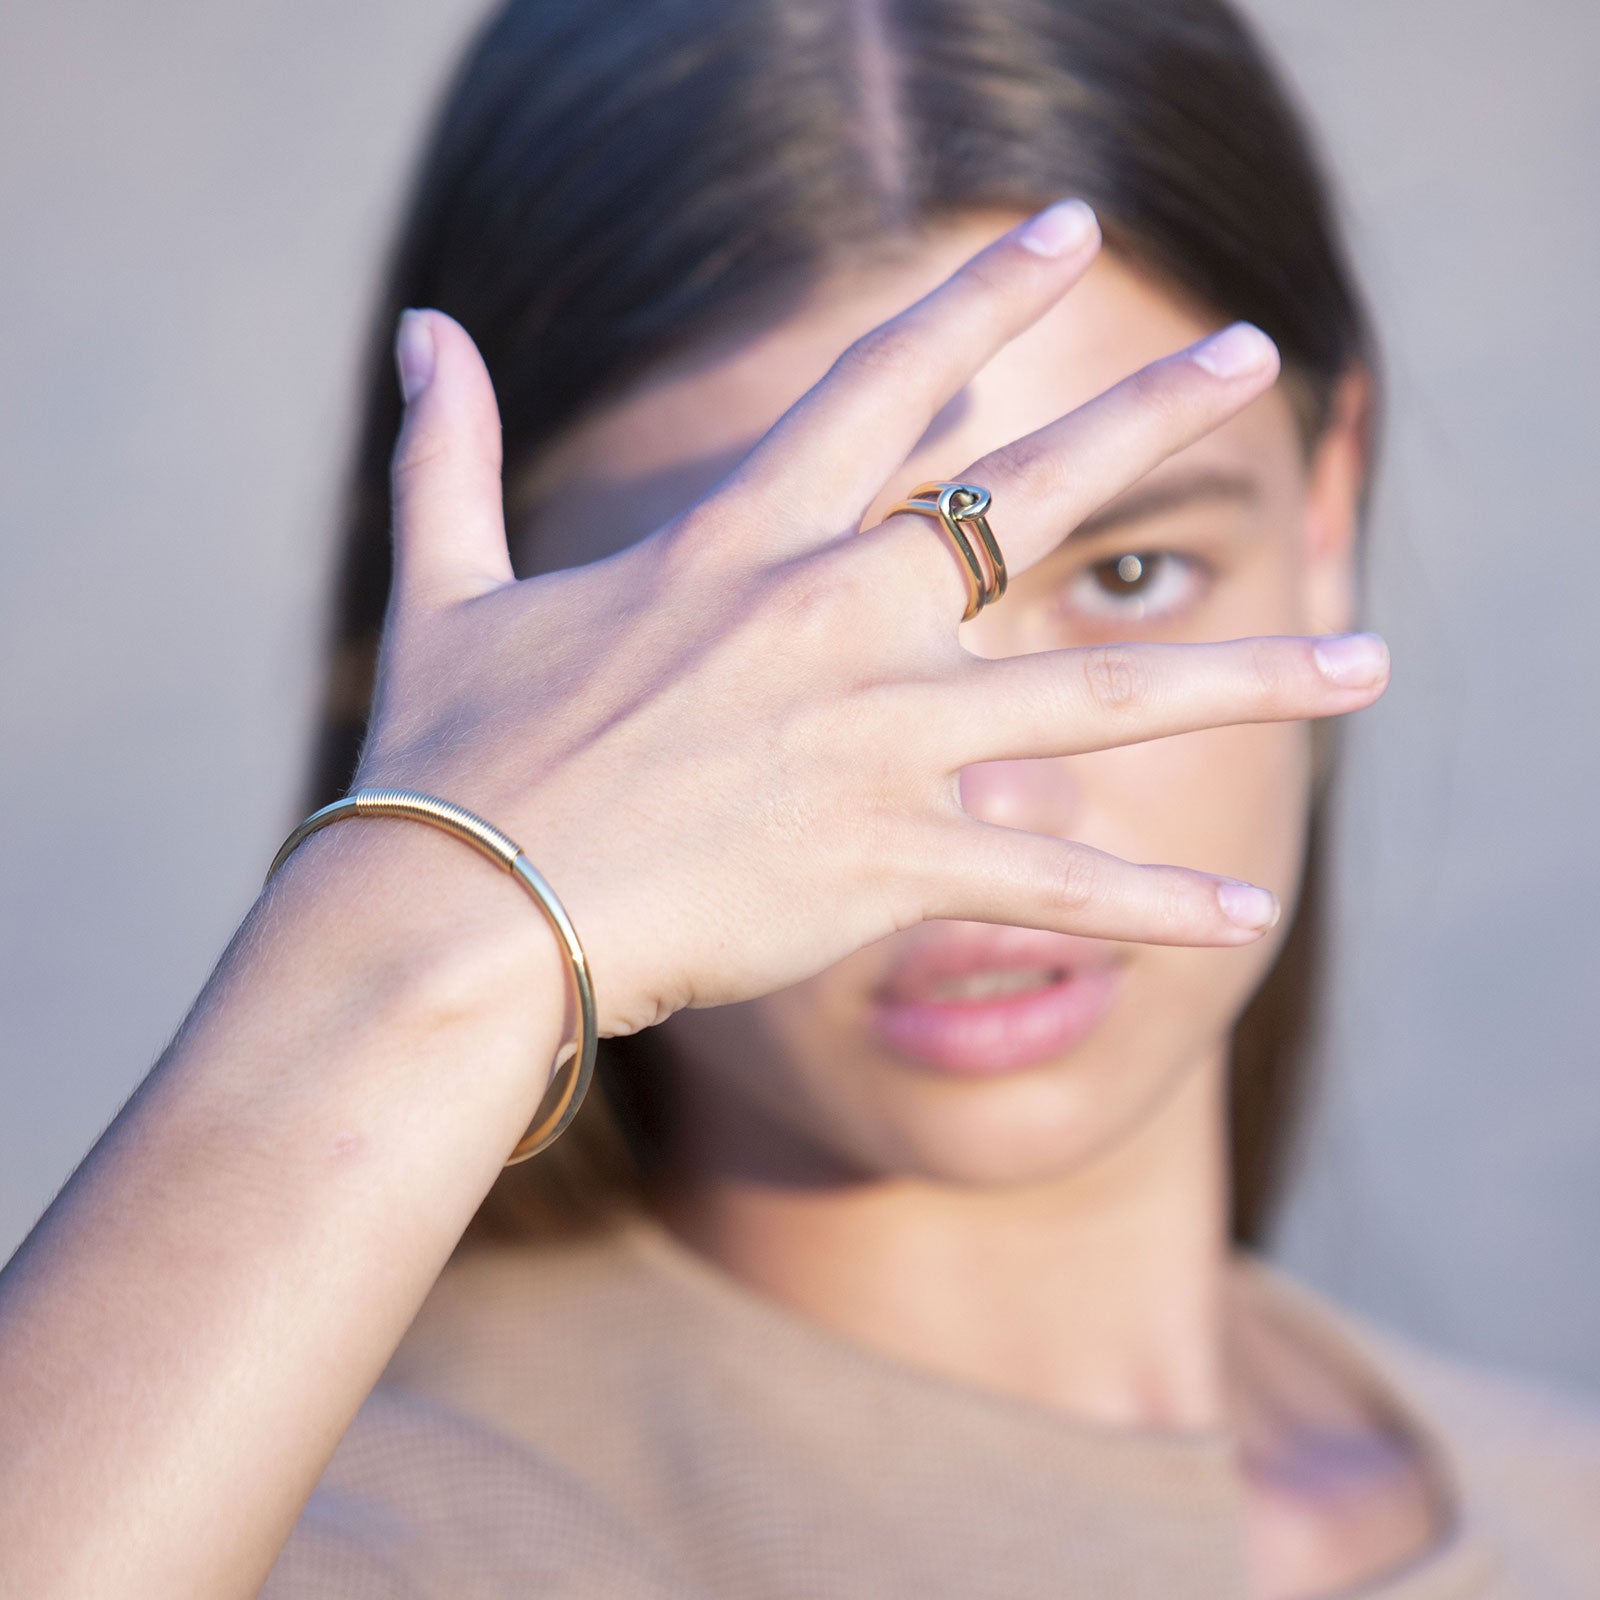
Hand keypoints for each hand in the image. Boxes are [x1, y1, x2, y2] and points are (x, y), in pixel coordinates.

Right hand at [354, 203, 1386, 1040]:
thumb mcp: (446, 586)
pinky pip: (1049, 880)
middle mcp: (829, 617)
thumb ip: (448, 453)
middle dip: (1146, 416)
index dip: (974, 300)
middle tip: (1253, 358)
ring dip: (1244, 674)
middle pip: (1023, 496)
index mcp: (737, 542)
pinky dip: (1154, 905)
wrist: (457, 912)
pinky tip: (1254, 910)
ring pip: (1094, 694)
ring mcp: (871, 738)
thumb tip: (420, 332)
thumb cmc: (452, 758)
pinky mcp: (884, 859)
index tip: (1060, 230)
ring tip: (1369, 656)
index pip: (881, 387)